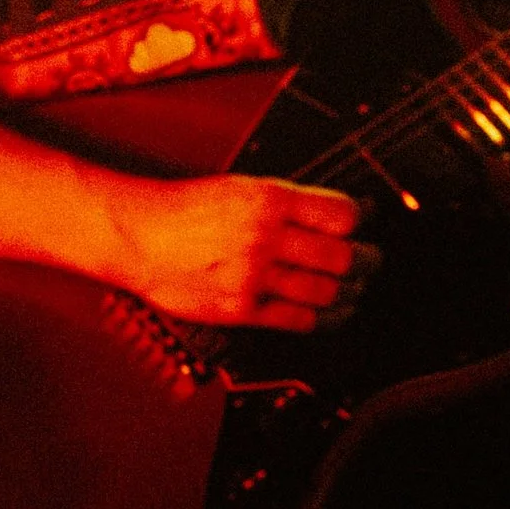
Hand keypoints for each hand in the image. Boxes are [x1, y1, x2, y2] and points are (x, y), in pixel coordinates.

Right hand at [100, 171, 376, 330]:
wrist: (139, 235)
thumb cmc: (185, 208)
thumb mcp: (238, 188)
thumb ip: (286, 201)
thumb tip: (336, 215)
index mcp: (266, 198)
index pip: (340, 215)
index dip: (359, 222)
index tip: (362, 226)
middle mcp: (264, 236)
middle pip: (342, 257)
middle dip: (365, 261)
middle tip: (370, 261)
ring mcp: (253, 275)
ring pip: (326, 292)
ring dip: (349, 292)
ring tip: (353, 288)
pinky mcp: (242, 309)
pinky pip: (299, 320)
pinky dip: (322, 318)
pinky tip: (328, 312)